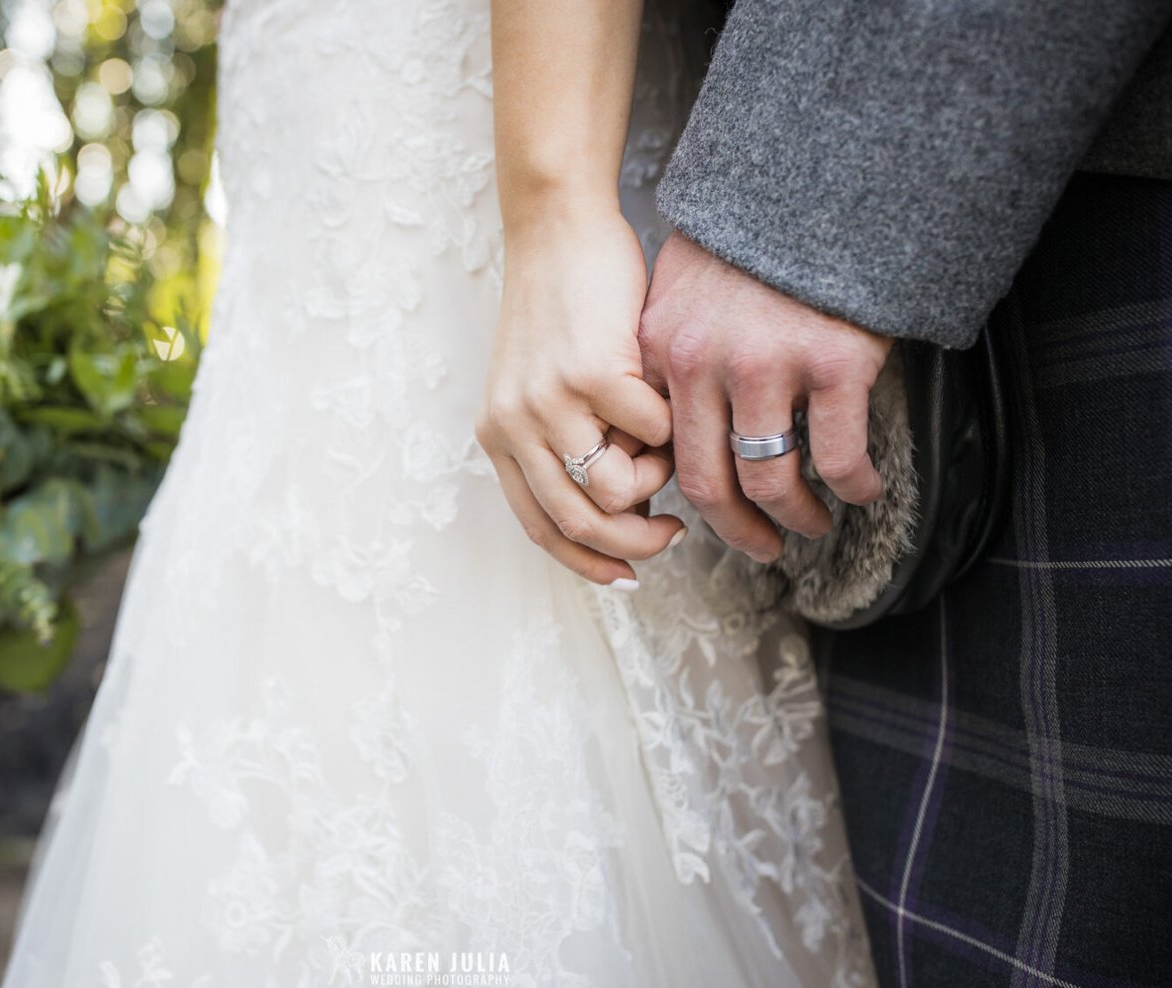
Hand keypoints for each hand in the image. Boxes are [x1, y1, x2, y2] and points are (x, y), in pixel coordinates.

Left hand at [476, 211, 685, 586]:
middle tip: (672, 531)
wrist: (558, 227)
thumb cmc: (565, 305)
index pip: (540, 527)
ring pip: (615, 488)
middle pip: (577, 521)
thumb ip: (568, 442)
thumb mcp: (544, 384)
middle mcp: (514, 425)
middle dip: (634, 542)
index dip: (588, 563)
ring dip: (657, 483)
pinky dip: (673, 428)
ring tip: (670, 452)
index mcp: (498, 435)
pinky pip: (652, 431)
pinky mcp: (592, 370)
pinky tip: (673, 401)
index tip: (629, 576)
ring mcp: (550, 400)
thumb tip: (624, 505)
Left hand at [638, 231, 889, 562]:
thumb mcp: (683, 283)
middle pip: (706, 482)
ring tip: (813, 524)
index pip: (659, 447)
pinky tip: (863, 490)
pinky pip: (838, 455)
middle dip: (735, 529)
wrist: (823, 178)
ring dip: (794, 517)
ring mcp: (768, 366)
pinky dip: (852, 486)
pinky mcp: (833, 363)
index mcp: (662, 349)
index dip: (683, 492)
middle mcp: (704, 364)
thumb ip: (672, 345)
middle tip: (761, 548)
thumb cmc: (757, 234)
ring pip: (769, 480)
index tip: (710, 511)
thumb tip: (669, 407)